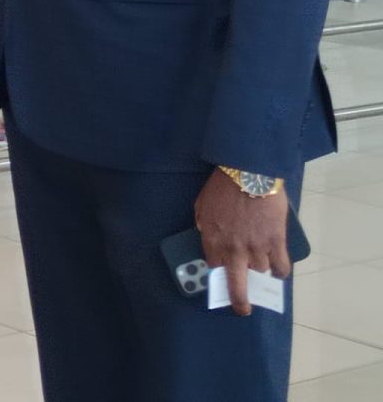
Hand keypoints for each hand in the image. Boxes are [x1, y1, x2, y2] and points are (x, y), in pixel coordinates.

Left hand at [195, 169, 290, 316]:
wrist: (249, 174)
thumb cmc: (223, 186)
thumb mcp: (202, 204)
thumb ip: (203, 223)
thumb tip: (206, 233)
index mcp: (213, 240)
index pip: (214, 267)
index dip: (219, 273)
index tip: (223, 277)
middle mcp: (234, 249)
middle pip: (237, 283)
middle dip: (239, 300)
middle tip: (243, 309)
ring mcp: (256, 248)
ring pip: (260, 272)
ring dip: (261, 272)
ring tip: (262, 268)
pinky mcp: (276, 243)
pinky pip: (281, 266)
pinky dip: (280, 271)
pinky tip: (279, 271)